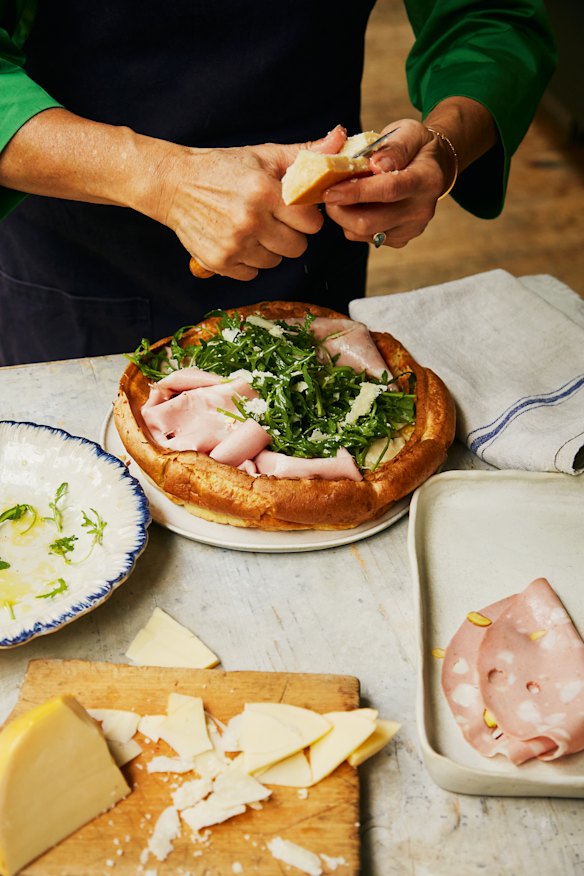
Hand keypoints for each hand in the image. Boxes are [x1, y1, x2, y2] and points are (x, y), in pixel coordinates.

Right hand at [149, 127, 347, 279]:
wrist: (173, 184)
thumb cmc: (223, 168)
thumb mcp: (263, 156)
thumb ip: (305, 154)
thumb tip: (341, 139)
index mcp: (265, 192)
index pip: (311, 223)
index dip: (306, 216)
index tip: (294, 209)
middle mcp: (250, 221)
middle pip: (297, 247)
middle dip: (290, 234)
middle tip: (273, 219)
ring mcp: (234, 244)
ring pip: (275, 262)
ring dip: (268, 249)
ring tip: (252, 228)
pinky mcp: (219, 261)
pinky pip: (252, 273)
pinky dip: (248, 262)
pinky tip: (237, 240)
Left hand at [322, 118, 454, 248]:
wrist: (433, 167)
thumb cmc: (416, 147)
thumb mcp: (409, 132)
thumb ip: (394, 147)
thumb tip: (376, 164)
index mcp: (427, 179)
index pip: (388, 190)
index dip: (356, 192)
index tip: (330, 190)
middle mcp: (421, 210)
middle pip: (370, 221)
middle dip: (341, 209)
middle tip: (327, 192)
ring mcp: (410, 229)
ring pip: (363, 232)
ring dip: (343, 215)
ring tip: (341, 194)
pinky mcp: (399, 239)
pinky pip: (364, 237)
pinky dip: (351, 222)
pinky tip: (356, 204)